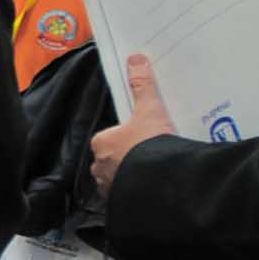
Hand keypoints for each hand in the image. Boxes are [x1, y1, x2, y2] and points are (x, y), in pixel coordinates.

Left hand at [89, 54, 174, 193]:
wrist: (161, 180)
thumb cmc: (150, 143)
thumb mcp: (149, 110)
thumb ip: (142, 85)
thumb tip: (135, 57)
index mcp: (100, 142)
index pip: (110, 136)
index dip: (128, 136)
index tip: (145, 137)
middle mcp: (98, 165)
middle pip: (113, 157)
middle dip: (129, 157)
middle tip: (152, 154)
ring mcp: (108, 186)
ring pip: (119, 177)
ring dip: (132, 175)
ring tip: (154, 172)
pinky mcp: (120, 202)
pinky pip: (127, 194)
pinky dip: (136, 191)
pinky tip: (152, 187)